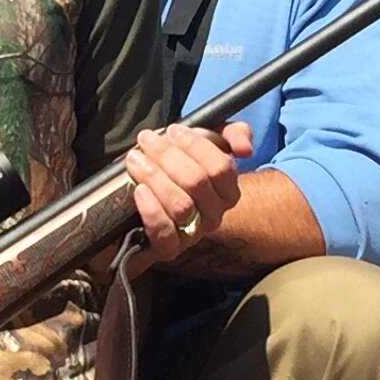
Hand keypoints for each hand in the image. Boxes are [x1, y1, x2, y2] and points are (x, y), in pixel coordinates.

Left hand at [124, 121, 249, 266]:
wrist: (144, 199)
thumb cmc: (179, 165)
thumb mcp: (207, 142)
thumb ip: (233, 134)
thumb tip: (245, 149)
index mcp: (228, 190)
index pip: (221, 167)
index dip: (196, 145)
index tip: (172, 131)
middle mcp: (215, 214)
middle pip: (197, 182)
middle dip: (168, 156)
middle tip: (146, 141)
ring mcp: (193, 234)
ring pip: (180, 205)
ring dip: (155, 177)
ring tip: (135, 160)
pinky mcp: (168, 249)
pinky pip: (164, 234)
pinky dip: (152, 210)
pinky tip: (139, 191)